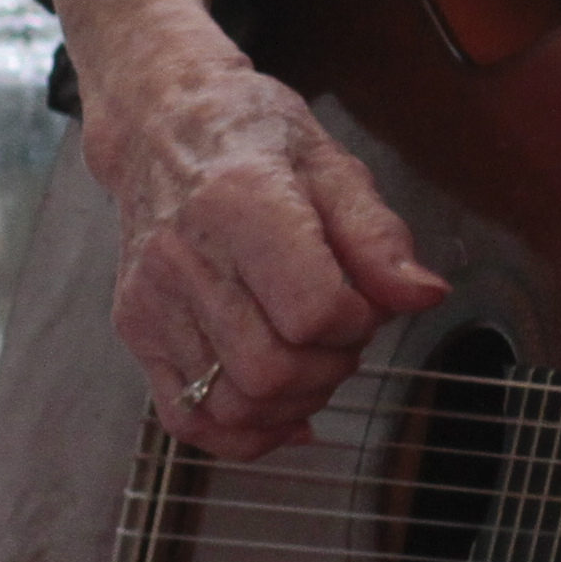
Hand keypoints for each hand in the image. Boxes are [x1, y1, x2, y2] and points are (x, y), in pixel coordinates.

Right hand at [93, 49, 444, 459]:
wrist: (165, 130)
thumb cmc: (257, 142)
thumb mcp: (335, 167)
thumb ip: (380, 237)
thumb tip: (424, 296)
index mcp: (240, 205)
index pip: (314, 312)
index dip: (359, 321)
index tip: (365, 301)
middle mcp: (184, 259)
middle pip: (271, 370)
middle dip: (331, 367)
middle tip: (344, 333)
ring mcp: (152, 301)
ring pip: (233, 404)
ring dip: (294, 402)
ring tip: (312, 357)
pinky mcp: (136, 330)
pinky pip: (188, 419)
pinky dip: (244, 431)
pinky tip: (281, 408)